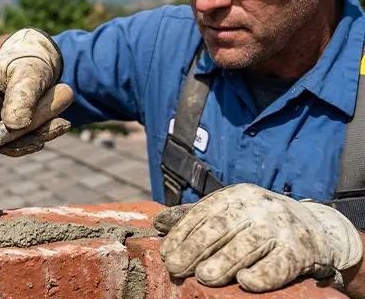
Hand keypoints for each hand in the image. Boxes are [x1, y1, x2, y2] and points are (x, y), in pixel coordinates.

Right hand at [0, 27, 69, 170]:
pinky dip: (40, 133)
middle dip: (26, 136)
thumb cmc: (30, 62)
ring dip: (37, 135)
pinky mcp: (3, 126)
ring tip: (63, 124)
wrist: (38, 60)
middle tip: (62, 125)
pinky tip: (59, 124)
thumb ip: (22, 97)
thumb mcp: (30, 73)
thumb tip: (13, 126)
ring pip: (9, 140)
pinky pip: (19, 138)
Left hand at [152, 183, 362, 292]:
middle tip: (176, 267)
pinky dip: (263, 274)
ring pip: (248, 245)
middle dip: (196, 248)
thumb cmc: (261, 222)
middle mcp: (260, 206)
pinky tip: (246, 282)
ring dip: (224, 262)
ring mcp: (282, 227)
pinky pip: (279, 264)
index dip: (182, 233)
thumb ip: (196, 218)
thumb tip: (158, 222)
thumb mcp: (231, 211)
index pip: (204, 212)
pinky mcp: (301, 250)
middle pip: (222, 227)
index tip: (166, 253)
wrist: (318, 229)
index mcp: (238, 195)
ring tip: (204, 277)